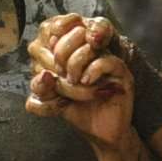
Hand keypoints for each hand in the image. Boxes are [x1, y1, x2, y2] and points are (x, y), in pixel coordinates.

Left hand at [25, 14, 136, 145]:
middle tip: (62, 77)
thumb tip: (45, 76)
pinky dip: (92, 71)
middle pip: (72, 33)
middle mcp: (90, 49)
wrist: (99, 132)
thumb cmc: (76, 110)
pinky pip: (106, 61)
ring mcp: (106, 57)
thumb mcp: (51, 100)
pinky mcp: (120, 71)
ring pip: (87, 45)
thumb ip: (41, 88)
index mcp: (71, 49)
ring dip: (75, 66)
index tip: (47, 65)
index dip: (48, 44)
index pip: (56, 28)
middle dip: (60, 57)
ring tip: (75, 82)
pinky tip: (87, 83)